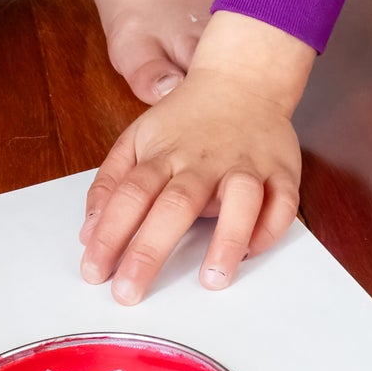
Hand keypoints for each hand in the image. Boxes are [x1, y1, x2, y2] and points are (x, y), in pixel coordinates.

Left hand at [79, 9, 313, 303]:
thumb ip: (111, 184)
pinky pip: (283, 202)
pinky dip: (271, 228)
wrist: (243, 77)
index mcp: (164, 154)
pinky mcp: (281, 171)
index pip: (130, 194)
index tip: (93, 271)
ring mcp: (245, 165)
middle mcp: (204, 161)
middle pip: (175, 204)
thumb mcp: (138, 138)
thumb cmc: (185, 119)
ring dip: (227, 239)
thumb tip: (88, 233)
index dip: (110, 233)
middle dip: (149, 251)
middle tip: (129, 293)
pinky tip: (254, 252)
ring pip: (241, 199)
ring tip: (212, 280)